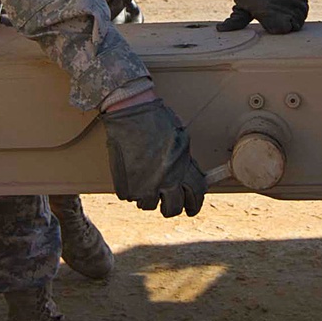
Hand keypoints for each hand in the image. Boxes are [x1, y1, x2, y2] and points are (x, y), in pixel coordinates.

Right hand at [102, 99, 205, 217]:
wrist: (131, 112)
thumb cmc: (155, 119)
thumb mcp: (180, 139)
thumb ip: (184, 161)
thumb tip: (186, 177)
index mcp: (182, 168)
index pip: (195, 195)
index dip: (194, 205)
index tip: (191, 208)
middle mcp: (166, 180)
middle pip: (173, 208)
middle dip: (170, 208)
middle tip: (166, 204)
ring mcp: (145, 184)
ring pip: (149, 205)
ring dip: (148, 197)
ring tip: (145, 184)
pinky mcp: (126, 184)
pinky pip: (129, 196)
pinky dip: (130, 189)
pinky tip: (131, 175)